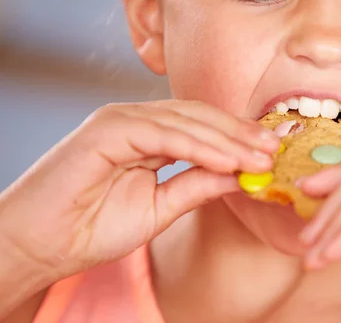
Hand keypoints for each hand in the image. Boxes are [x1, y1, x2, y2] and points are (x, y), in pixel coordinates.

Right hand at [0, 100, 278, 282]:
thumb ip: (197, 185)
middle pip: (200, 117)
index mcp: (148, 135)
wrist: (41, 245)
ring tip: (260, 156)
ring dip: (227, 139)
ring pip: (186, 121)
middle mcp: (136, 120)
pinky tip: (227, 161)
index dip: (239, 138)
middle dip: (241, 133)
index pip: (203, 127)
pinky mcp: (106, 130)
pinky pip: (162, 134)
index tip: (272, 153)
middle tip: (276, 148)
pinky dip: (197, 146)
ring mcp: (119, 120)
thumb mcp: (160, 208)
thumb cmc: (93, 228)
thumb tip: (240, 174)